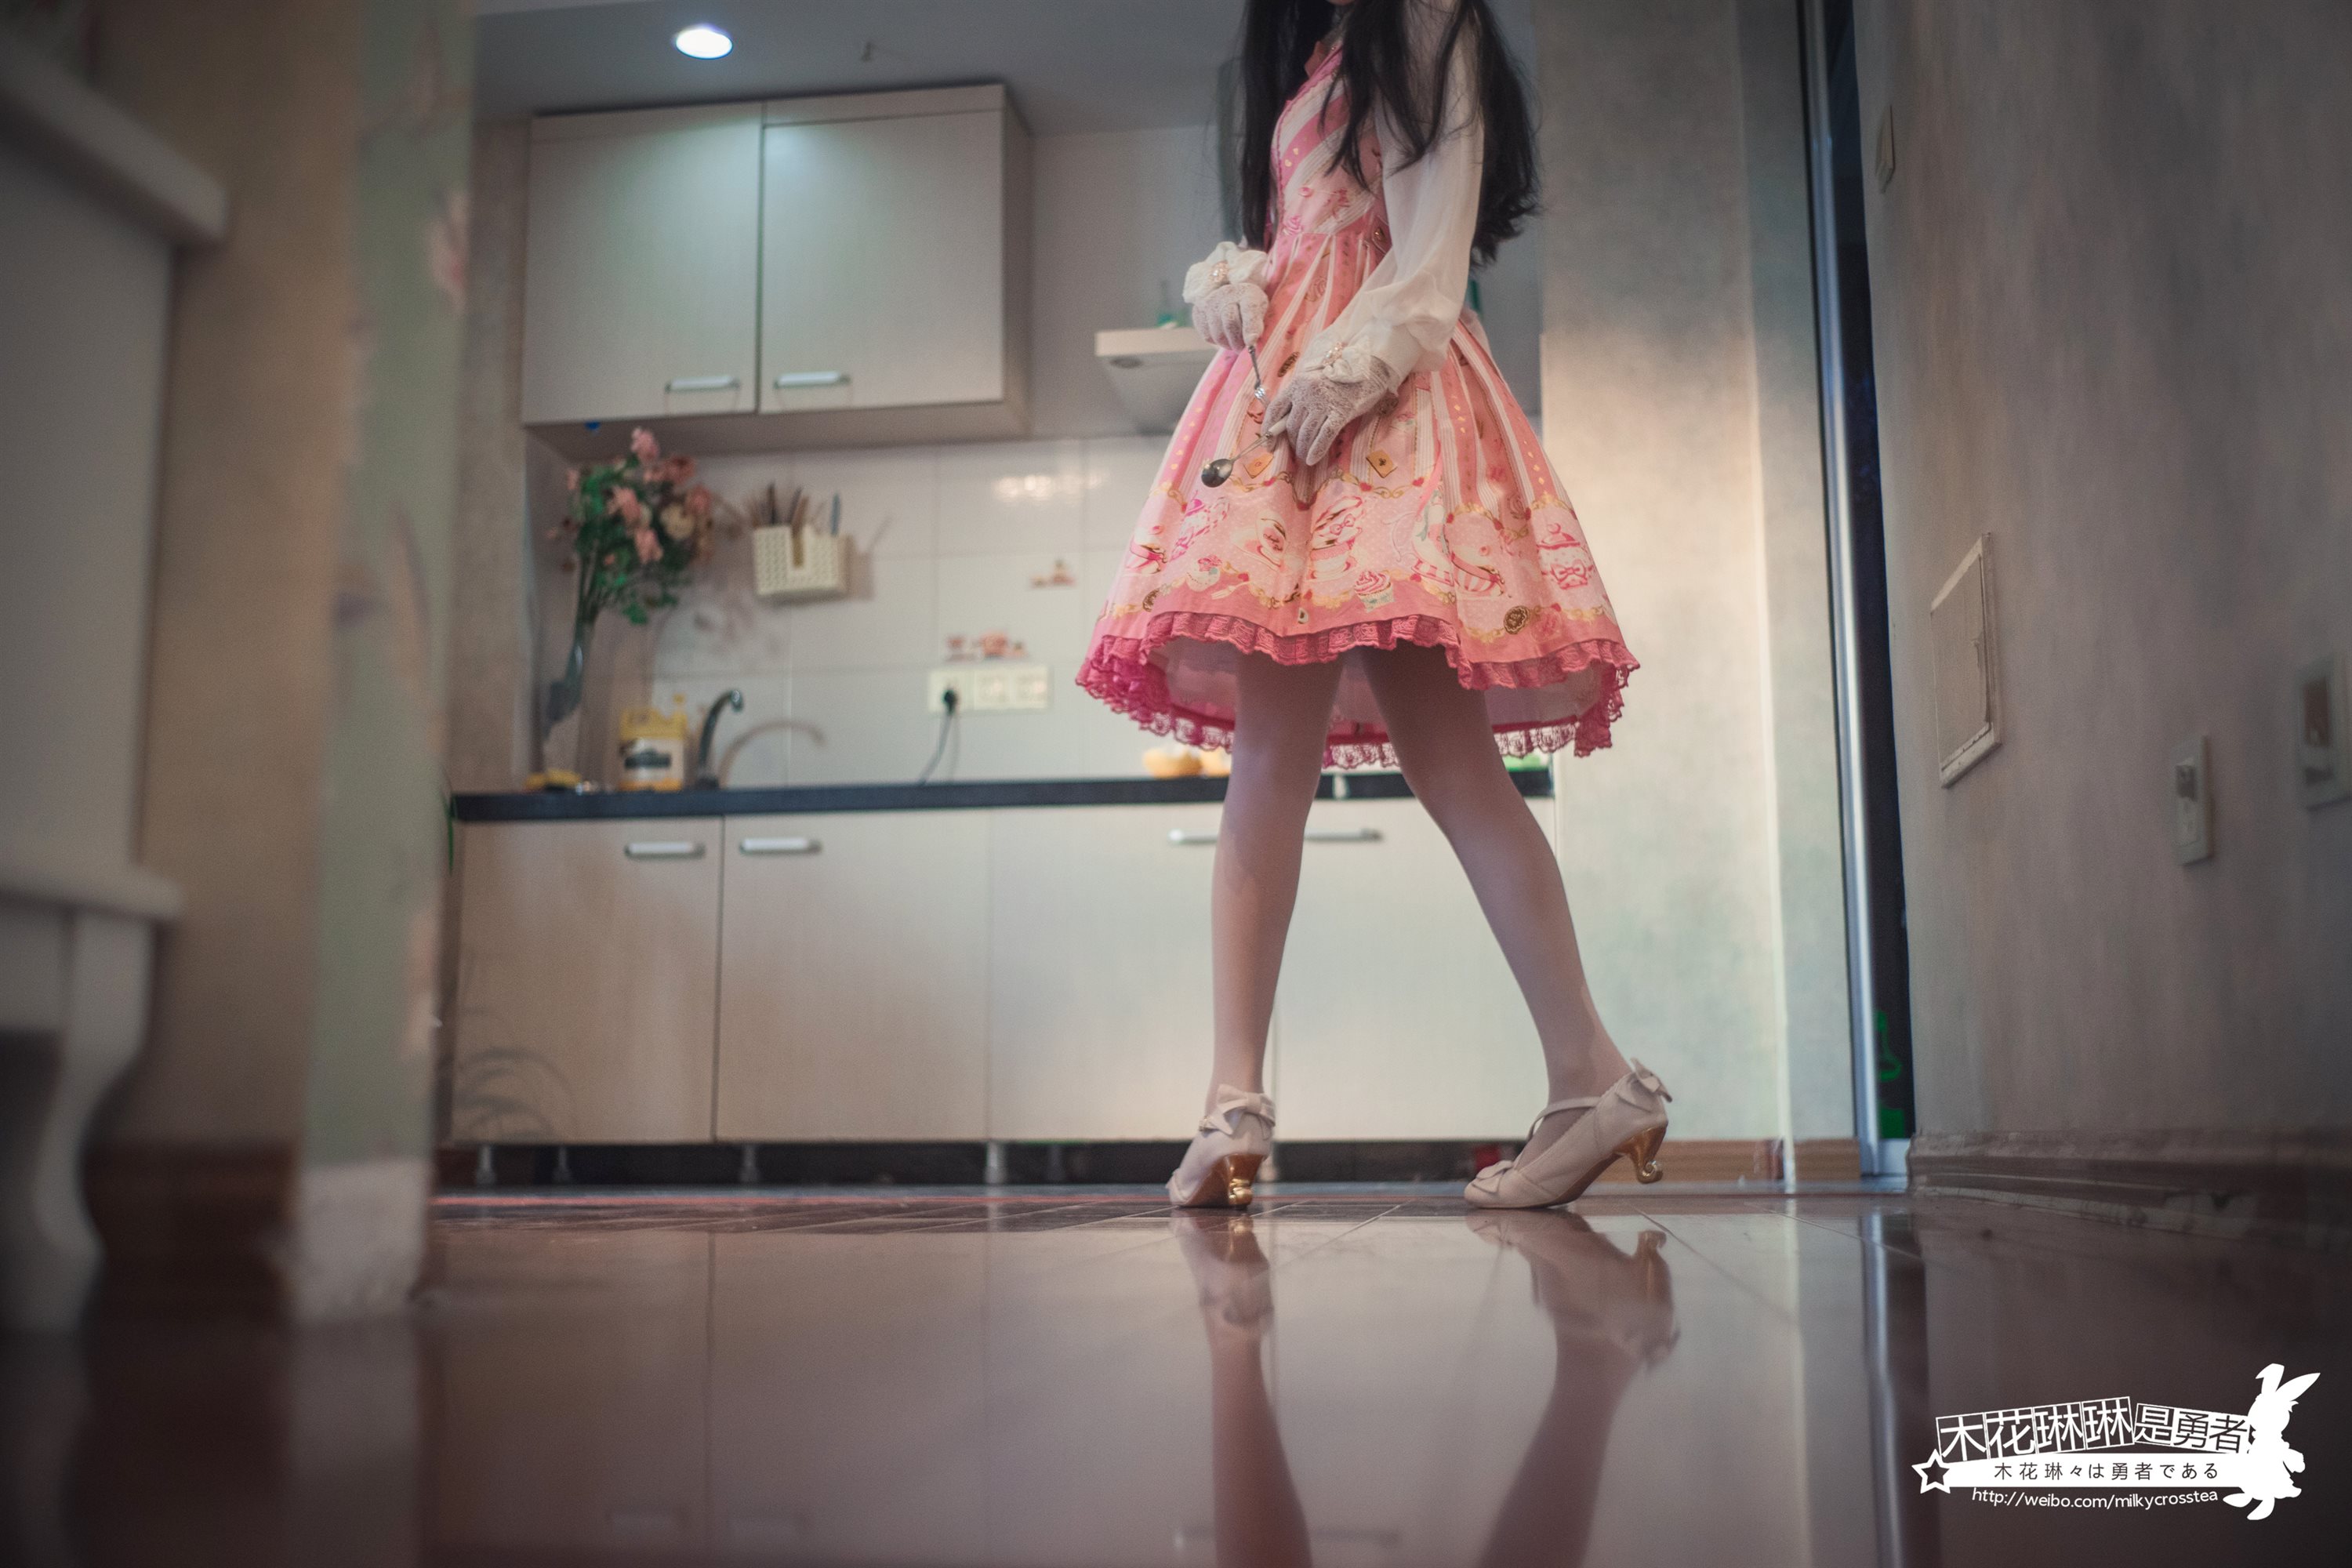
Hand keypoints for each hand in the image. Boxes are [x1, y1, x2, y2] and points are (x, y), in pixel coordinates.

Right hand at [1182, 242, 1272, 351]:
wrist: (1231, 297)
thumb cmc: (1248, 308)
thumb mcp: (1260, 313)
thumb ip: (1256, 325)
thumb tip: (1251, 342)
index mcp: (1248, 293)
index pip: (1249, 311)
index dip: (1250, 328)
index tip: (1250, 343)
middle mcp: (1227, 293)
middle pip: (1230, 323)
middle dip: (1237, 342)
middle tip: (1241, 347)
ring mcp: (1211, 301)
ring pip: (1217, 334)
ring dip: (1226, 343)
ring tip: (1233, 340)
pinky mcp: (1199, 310)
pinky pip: (1207, 335)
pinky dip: (1215, 341)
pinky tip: (1222, 334)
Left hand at [1262, 338, 1402, 465]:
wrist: (1369, 367)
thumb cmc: (1340, 377)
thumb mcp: (1315, 381)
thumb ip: (1300, 397)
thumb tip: (1285, 424)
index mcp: (1298, 383)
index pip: (1275, 409)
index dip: (1269, 430)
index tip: (1269, 445)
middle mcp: (1308, 392)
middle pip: (1292, 425)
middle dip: (1292, 442)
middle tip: (1297, 451)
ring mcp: (1324, 402)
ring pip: (1306, 433)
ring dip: (1303, 449)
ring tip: (1304, 458)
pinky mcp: (1341, 411)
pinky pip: (1324, 435)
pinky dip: (1317, 450)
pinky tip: (1313, 460)